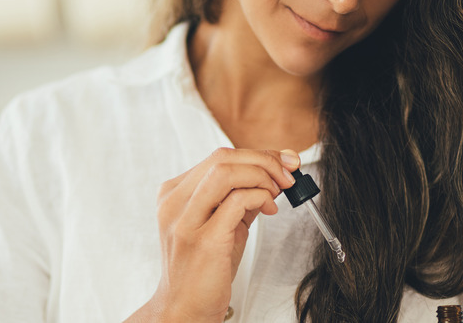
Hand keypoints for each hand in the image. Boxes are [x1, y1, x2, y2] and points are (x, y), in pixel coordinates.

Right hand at [130, 148, 298, 321]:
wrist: (183, 308)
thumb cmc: (202, 269)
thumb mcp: (222, 225)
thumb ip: (242, 198)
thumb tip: (275, 173)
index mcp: (175, 194)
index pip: (218, 158)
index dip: (257, 154)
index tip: (284, 161)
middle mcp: (174, 202)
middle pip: (222, 158)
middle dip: (263, 160)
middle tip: (288, 175)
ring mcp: (185, 219)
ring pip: (226, 171)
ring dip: (262, 175)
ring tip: (277, 191)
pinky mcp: (203, 238)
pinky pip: (237, 200)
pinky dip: (260, 196)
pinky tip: (269, 207)